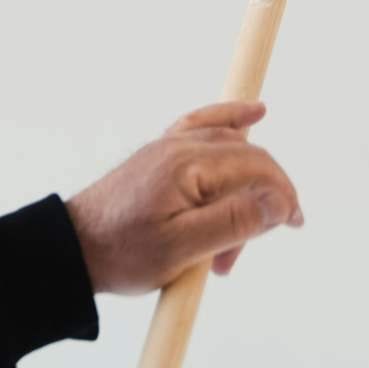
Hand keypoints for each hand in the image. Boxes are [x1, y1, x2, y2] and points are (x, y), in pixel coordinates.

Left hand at [64, 102, 302, 294]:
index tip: (293, 222)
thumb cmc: (123, 251)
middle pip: (246, 158)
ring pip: (228, 151)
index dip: (282, 193)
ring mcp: (169, 147)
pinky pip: (203, 129)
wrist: (74, 250)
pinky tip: (250, 116)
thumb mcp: (183, 249)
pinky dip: (229, 122)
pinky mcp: (161, 155)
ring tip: (228, 245)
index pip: (256, 166)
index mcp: (188, 166)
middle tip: (261, 239)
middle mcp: (180, 147)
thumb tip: (277, 200)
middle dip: (263, 198)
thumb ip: (234, 221)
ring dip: (242, 190)